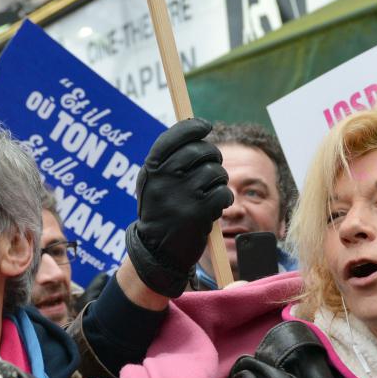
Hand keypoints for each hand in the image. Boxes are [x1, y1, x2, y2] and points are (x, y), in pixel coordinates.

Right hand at [125, 118, 233, 297]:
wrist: (157, 251)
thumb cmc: (159, 210)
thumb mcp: (153, 183)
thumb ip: (169, 159)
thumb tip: (197, 130)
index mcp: (152, 168)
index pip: (176, 135)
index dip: (193, 127)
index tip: (205, 126)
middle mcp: (166, 178)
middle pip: (202, 150)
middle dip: (212, 157)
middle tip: (210, 167)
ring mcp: (183, 194)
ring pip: (217, 172)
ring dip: (219, 182)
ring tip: (209, 193)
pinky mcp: (199, 212)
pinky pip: (224, 193)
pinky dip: (224, 199)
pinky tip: (214, 207)